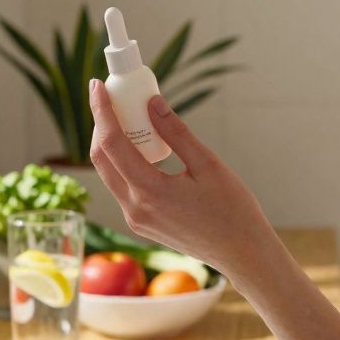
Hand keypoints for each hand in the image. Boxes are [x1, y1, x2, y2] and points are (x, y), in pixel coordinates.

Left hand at [87, 80, 272, 275]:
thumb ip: (176, 132)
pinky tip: (140, 146)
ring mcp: (135, 219)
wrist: (242, 253)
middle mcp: (134, 208)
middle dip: (101, 124)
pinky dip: (123, 162)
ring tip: (127, 117)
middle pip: (100, 158)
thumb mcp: (207, 164)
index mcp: (150, 191)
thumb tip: (151, 102)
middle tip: (112, 98)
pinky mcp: (141, 223)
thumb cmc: (232, 209)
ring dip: (111, 143)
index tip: (97, 86)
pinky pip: (122, 187)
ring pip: (109, 173)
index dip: (101, 111)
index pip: (111, 143)